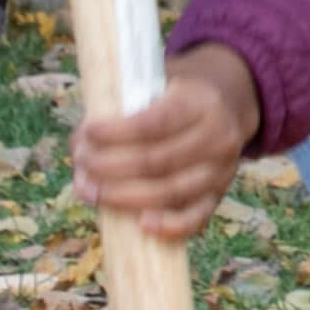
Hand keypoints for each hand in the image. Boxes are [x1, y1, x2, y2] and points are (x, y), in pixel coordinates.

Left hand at [76, 35, 258, 239]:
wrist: (228, 103)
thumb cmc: (177, 95)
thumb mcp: (158, 83)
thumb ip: (123, 105)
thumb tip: (80, 143)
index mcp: (200, 101)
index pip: (155, 122)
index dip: (117, 133)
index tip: (87, 133)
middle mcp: (217, 136)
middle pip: (158, 162)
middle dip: (110, 168)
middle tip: (81, 167)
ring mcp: (222, 169)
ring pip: (171, 192)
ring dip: (125, 198)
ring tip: (91, 192)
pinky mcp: (219, 195)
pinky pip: (196, 217)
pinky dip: (169, 226)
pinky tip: (140, 225)